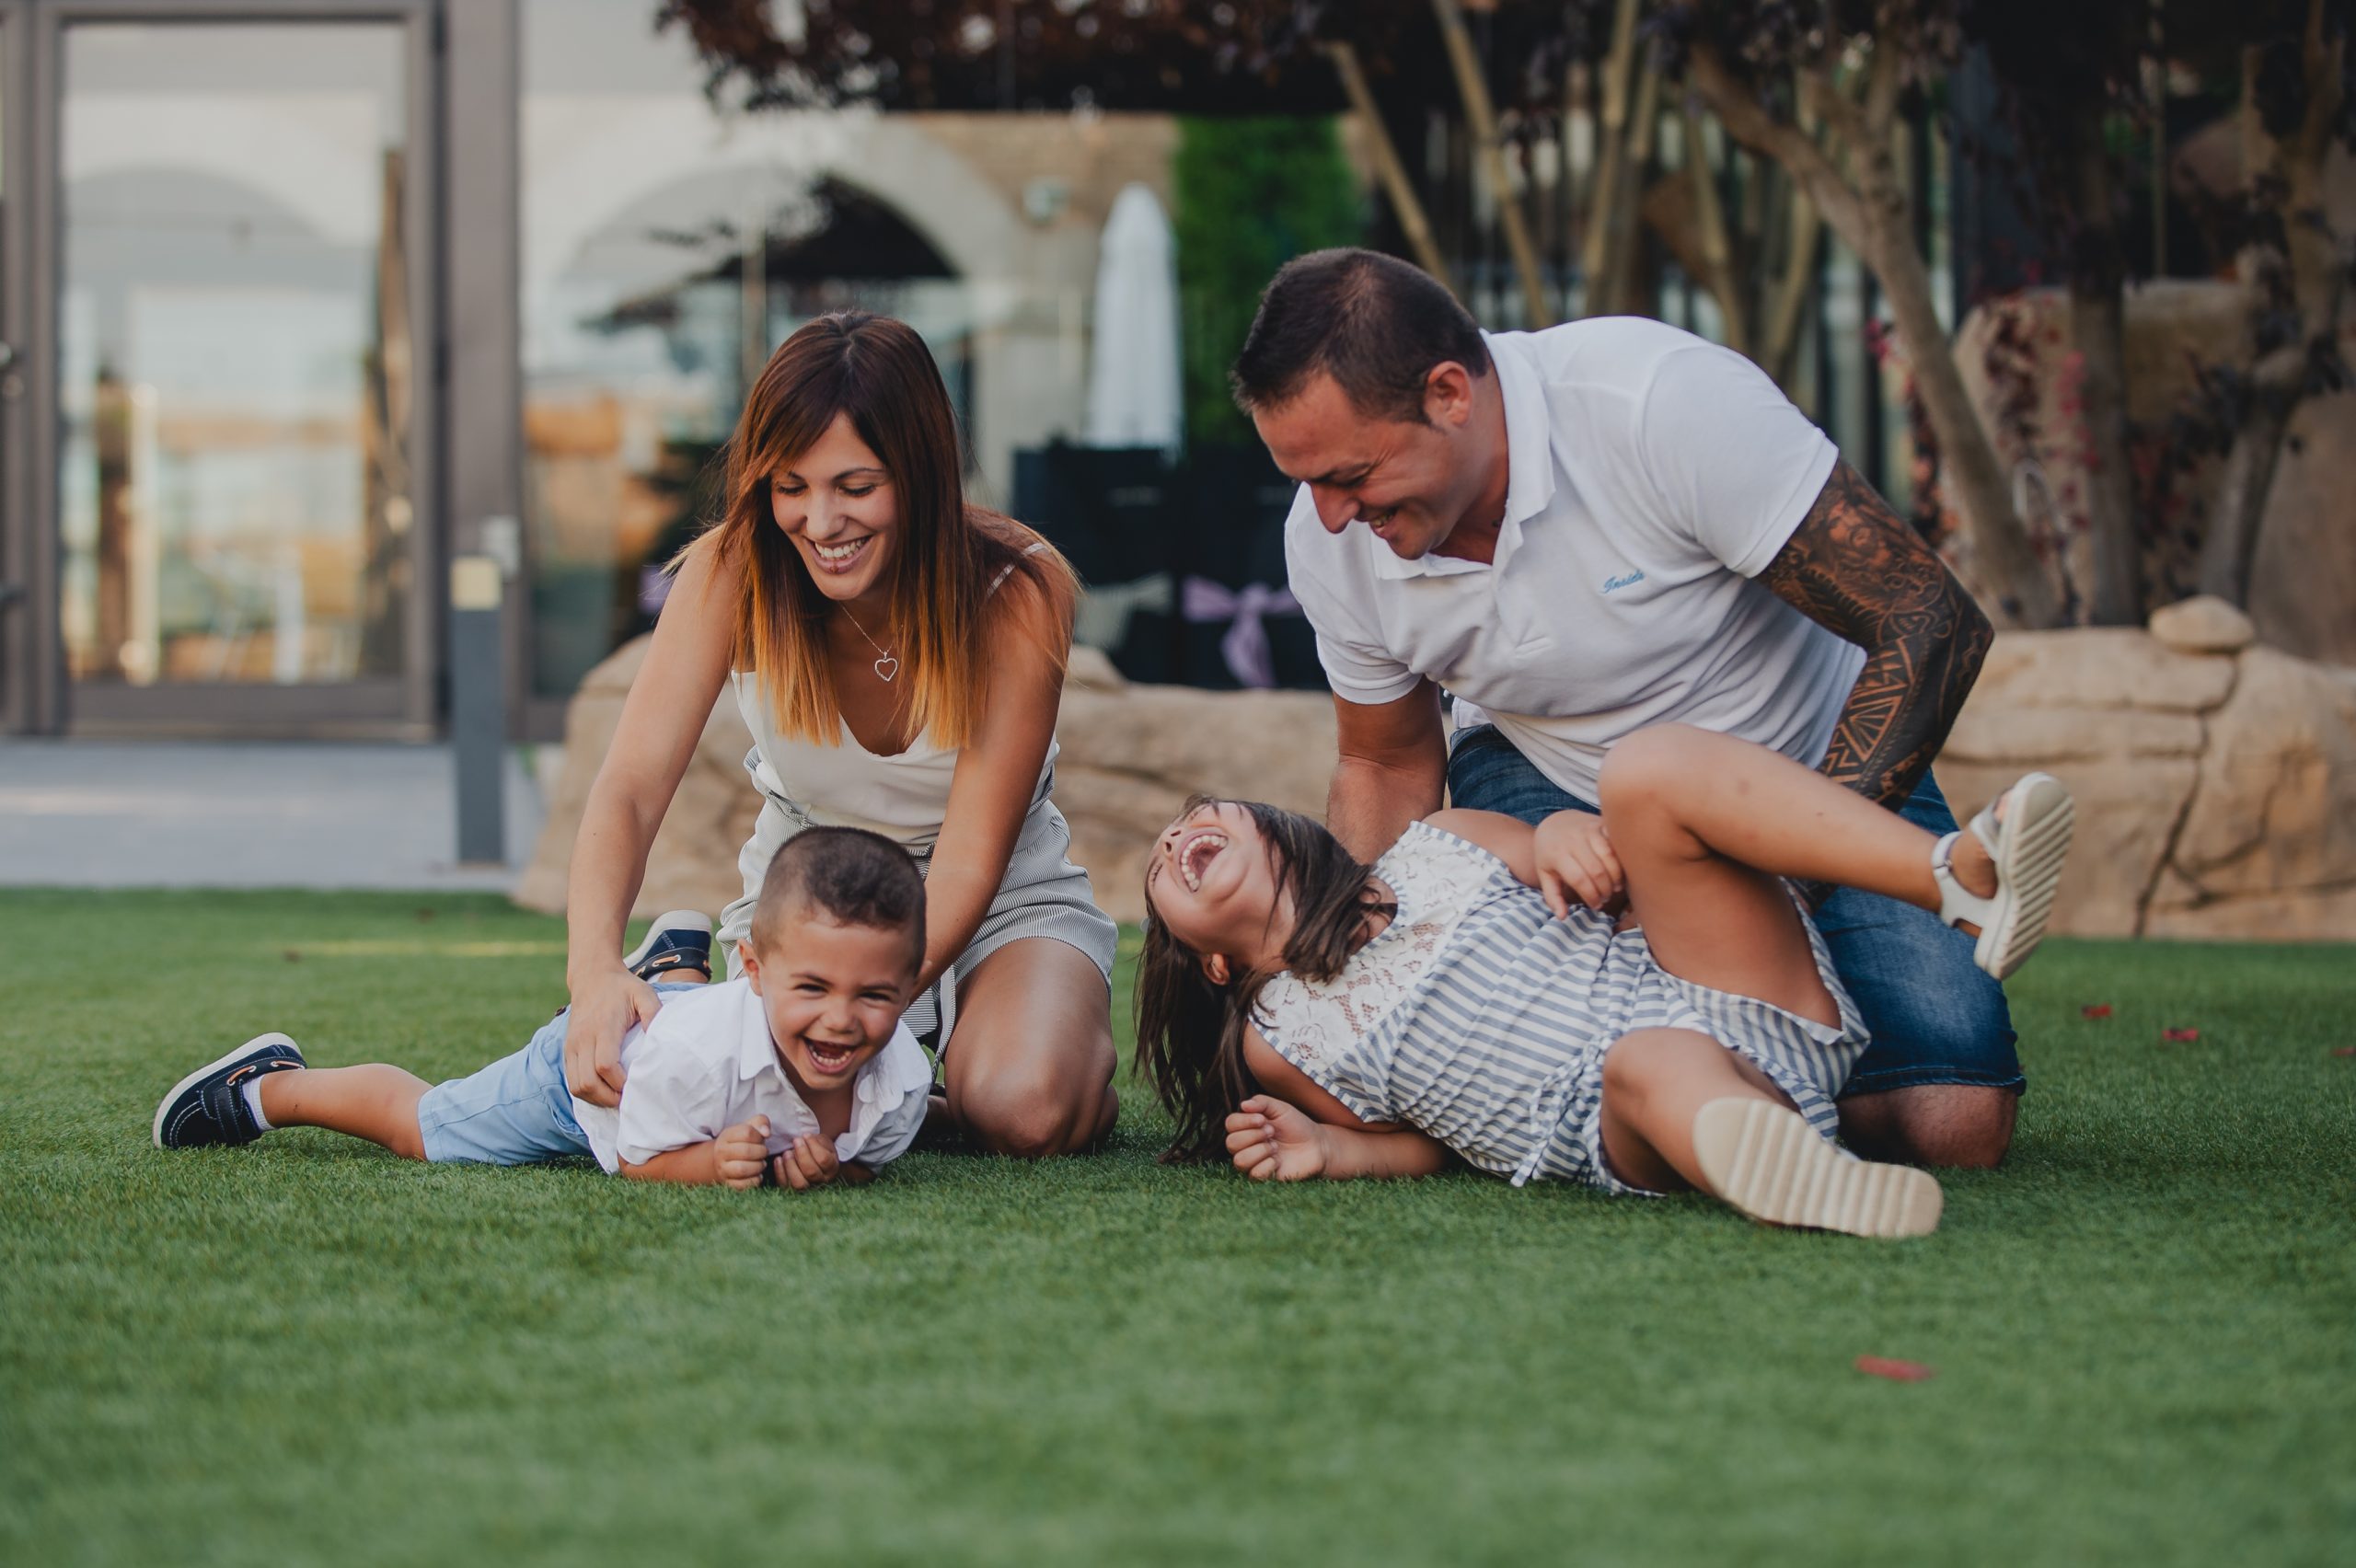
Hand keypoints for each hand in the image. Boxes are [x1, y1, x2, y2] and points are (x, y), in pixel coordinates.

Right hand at [563, 966, 662, 1108]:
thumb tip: (658, 1037)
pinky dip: (585, 1092)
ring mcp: (572, 1045)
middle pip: (587, 1082)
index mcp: (603, 1027)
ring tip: (616, 1099)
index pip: (605, 1066)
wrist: (592, 976)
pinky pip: (571, 1080)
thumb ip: (654, 1013)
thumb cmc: (623, 988)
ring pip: (576, 1086)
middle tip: (627, 1100)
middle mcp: (582, 1039)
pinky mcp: (567, 1049)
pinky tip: (603, 1092)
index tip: (635, 1087)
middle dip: (608, 1098)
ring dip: (595, 1099)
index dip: (619, 1083)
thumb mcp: (644, 993)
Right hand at [714, 1116, 771, 1189]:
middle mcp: (721, 1152)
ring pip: (742, 1169)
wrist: (724, 1160)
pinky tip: (757, 1175)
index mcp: (726, 1135)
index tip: (761, 1139)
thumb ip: (761, 1122)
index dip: (759, 1136)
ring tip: (761, 1163)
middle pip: (746, 1151)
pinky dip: (754, 1180)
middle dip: (761, 1152)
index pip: (747, 1132)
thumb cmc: (742, 1141)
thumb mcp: (749, 1127)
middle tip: (764, 1152)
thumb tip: (766, 1132)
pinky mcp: (727, 1183)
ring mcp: (722, 1169)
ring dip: (758, 1167)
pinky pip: (742, 1185)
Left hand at [772, 1134, 840, 1190]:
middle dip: (801, 1154)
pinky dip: (780, 1171)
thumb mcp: (823, 1142)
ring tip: (787, 1152)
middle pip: (811, 1172)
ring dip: (790, 1165)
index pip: (824, 1159)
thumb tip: (804, 1138)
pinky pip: (785, 1185)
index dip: (813, 1146)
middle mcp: (822, 1180)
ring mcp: (808, 1188)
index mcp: (831, 1167)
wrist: (812, 1160)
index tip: (806, 1135)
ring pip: (799, 1183)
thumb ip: (816, 1141)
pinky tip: (779, 1159)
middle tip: (796, 1141)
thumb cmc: (818, 1149)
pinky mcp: (792, 1190)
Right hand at [1223, 1095, 1329, 1181]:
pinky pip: (1254, 1174)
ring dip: (1259, 1151)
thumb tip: (1243, 1105)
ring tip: (1275, 1147)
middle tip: (1272, 1132)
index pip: (1230, 1124)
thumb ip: (1261, 1102)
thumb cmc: (1297, 1125)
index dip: (1243, 1121)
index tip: (1262, 1119)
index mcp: (1248, 1127)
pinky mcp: (1264, 1176)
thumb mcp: (1281, 1108)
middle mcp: (1247, 1145)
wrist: (1317, 1145)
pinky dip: (1267, 1165)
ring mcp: (1254, 1162)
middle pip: (1231, 1143)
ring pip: (1239, 1161)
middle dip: (1253, 1136)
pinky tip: (1278, 1161)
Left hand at [1533, 810, 1625, 917]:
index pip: (1579, 879)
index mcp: (1557, 854)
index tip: (1595, 905)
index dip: (1591, 896)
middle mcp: (1574, 839)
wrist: (1555, 822)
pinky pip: (1617, 842)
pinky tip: (1622, 870)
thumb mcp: (1544, 874)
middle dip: (1605, 890)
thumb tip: (1562, 916)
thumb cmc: (1550, 854)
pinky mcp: (1602, 823)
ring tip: (1616, 887)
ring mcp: (1589, 829)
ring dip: (1617, 876)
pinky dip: (1623, 858)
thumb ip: (1552, 896)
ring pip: (1610, 856)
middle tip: (1606, 898)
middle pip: (1597, 870)